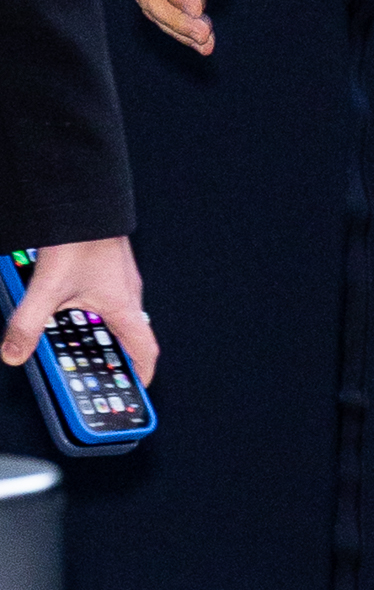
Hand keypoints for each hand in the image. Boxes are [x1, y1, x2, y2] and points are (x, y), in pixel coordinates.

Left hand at [2, 238, 155, 388]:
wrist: (84, 200)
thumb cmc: (82, 238)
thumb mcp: (47, 289)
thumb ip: (27, 324)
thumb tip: (14, 352)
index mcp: (123, 306)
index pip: (144, 350)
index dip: (142, 374)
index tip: (137, 389)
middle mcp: (127, 293)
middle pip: (125, 335)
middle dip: (108, 356)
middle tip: (91, 371)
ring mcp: (118, 277)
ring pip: (112, 315)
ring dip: (95, 331)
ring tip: (68, 338)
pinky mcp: (106, 265)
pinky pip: (102, 296)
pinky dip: (87, 309)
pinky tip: (63, 302)